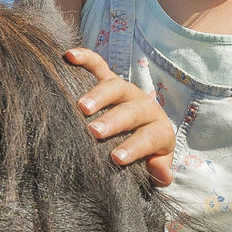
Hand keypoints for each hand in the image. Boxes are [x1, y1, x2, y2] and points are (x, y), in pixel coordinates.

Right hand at [64, 47, 173, 185]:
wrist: (143, 127)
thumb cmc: (146, 152)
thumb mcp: (157, 162)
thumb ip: (159, 170)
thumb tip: (162, 175)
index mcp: (158, 128)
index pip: (149, 136)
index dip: (134, 146)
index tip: (116, 158)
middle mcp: (144, 106)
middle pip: (131, 111)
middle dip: (113, 121)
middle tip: (95, 131)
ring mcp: (126, 90)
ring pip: (115, 87)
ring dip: (99, 95)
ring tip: (81, 107)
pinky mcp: (110, 78)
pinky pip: (98, 65)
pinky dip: (85, 58)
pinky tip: (69, 56)